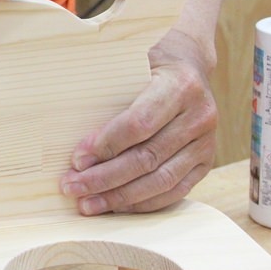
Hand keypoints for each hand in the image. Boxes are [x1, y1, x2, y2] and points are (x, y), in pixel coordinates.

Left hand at [59, 30, 217, 214]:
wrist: (188, 65)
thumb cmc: (147, 64)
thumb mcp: (130, 62)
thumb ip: (108, 86)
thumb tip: (64, 118)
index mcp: (180, 86)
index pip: (140, 123)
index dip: (107, 144)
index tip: (77, 159)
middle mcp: (199, 116)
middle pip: (147, 157)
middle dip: (105, 177)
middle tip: (71, 186)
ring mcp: (206, 142)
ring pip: (161, 179)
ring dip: (120, 196)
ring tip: (87, 204)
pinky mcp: (206, 163)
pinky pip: (174, 191)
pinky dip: (142, 203)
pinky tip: (115, 207)